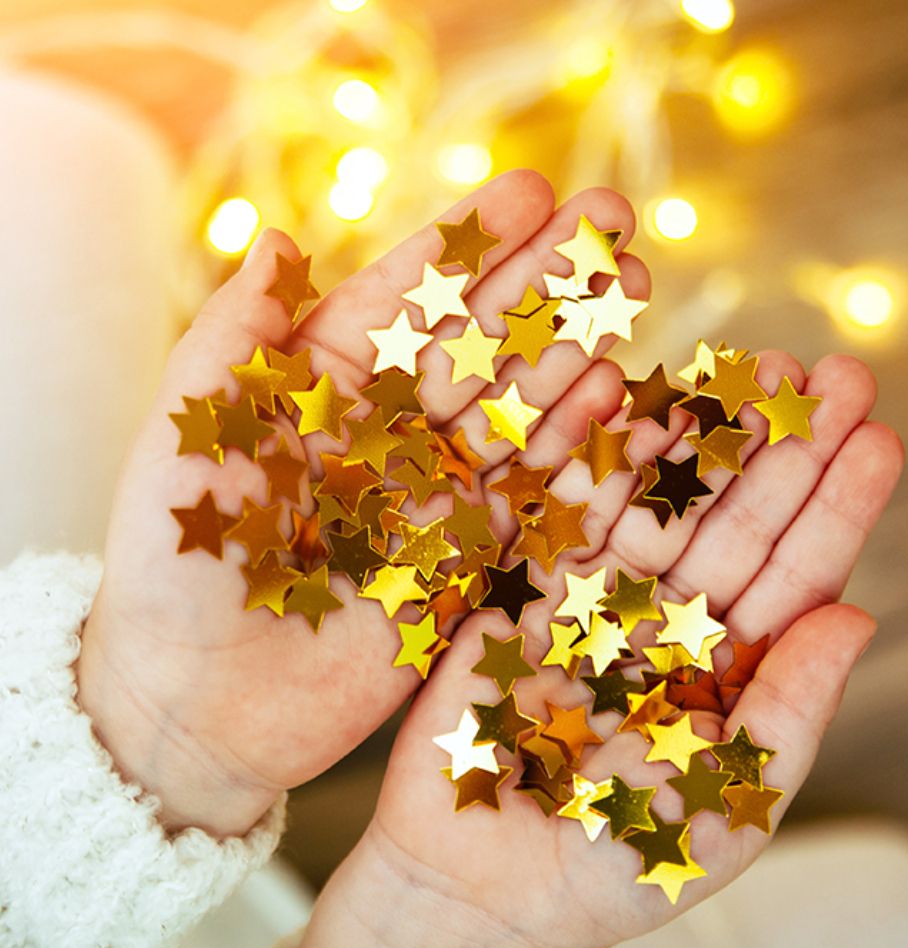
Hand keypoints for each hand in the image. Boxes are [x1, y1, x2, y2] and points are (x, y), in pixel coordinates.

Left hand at [78, 170, 649, 835]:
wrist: (200, 698)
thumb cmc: (177, 559)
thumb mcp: (192, 432)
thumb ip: (237, 337)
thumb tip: (281, 239)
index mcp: (323, 387)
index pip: (408, 299)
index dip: (470, 245)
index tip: (534, 191)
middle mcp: (390, 430)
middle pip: (481, 340)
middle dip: (548, 279)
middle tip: (614, 219)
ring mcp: (436, 490)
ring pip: (519, 403)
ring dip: (577, 343)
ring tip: (634, 285)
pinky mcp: (468, 555)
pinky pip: (532, 487)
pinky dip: (574, 439)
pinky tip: (618, 385)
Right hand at [290, 322, 903, 947]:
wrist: (477, 893)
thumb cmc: (615, 869)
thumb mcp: (728, 805)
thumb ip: (790, 711)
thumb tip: (860, 617)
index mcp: (727, 671)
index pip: (796, 574)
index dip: (837, 504)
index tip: (878, 435)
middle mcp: (669, 623)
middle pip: (738, 518)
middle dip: (785, 446)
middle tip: (834, 370)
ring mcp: (594, 600)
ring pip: (660, 501)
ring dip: (706, 433)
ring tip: (757, 366)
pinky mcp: (520, 590)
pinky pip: (565, 513)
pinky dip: (598, 457)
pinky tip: (643, 397)